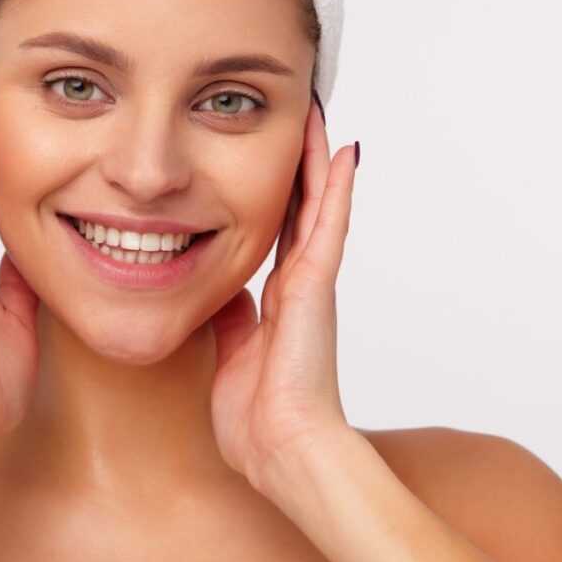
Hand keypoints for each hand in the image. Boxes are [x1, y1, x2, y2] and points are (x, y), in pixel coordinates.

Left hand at [208, 95, 358, 491]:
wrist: (283, 450)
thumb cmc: (259, 421)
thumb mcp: (228, 357)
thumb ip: (228, 323)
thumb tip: (219, 299)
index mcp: (277, 298)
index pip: (277, 228)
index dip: (277, 190)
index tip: (273, 154)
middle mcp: (299, 282)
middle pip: (301, 204)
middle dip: (299, 160)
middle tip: (300, 114)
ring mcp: (312, 281)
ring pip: (318, 203)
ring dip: (318, 157)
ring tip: (318, 112)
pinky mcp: (316, 286)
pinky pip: (327, 225)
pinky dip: (336, 187)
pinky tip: (342, 150)